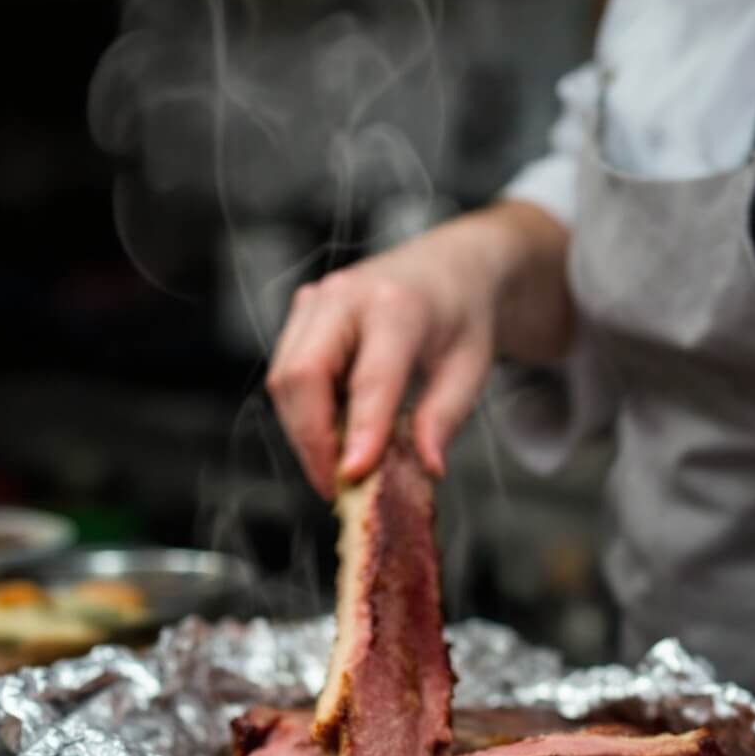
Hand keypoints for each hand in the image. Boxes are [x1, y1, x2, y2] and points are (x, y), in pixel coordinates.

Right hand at [267, 217, 495, 496]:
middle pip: (303, 376)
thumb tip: (428, 468)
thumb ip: (445, 417)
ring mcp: (314, 301)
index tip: (353, 475)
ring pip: (284, 380)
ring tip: (339, 466)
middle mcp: (344, 295)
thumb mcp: (470, 368)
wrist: (445, 268)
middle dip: (313, 441)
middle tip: (338, 487)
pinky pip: (286, 375)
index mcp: (397, 305)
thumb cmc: (459, 318)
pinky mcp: (299, 316)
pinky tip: (334, 435)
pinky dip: (303, 415)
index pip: (369, 377)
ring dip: (304, 433)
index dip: (358, 430)